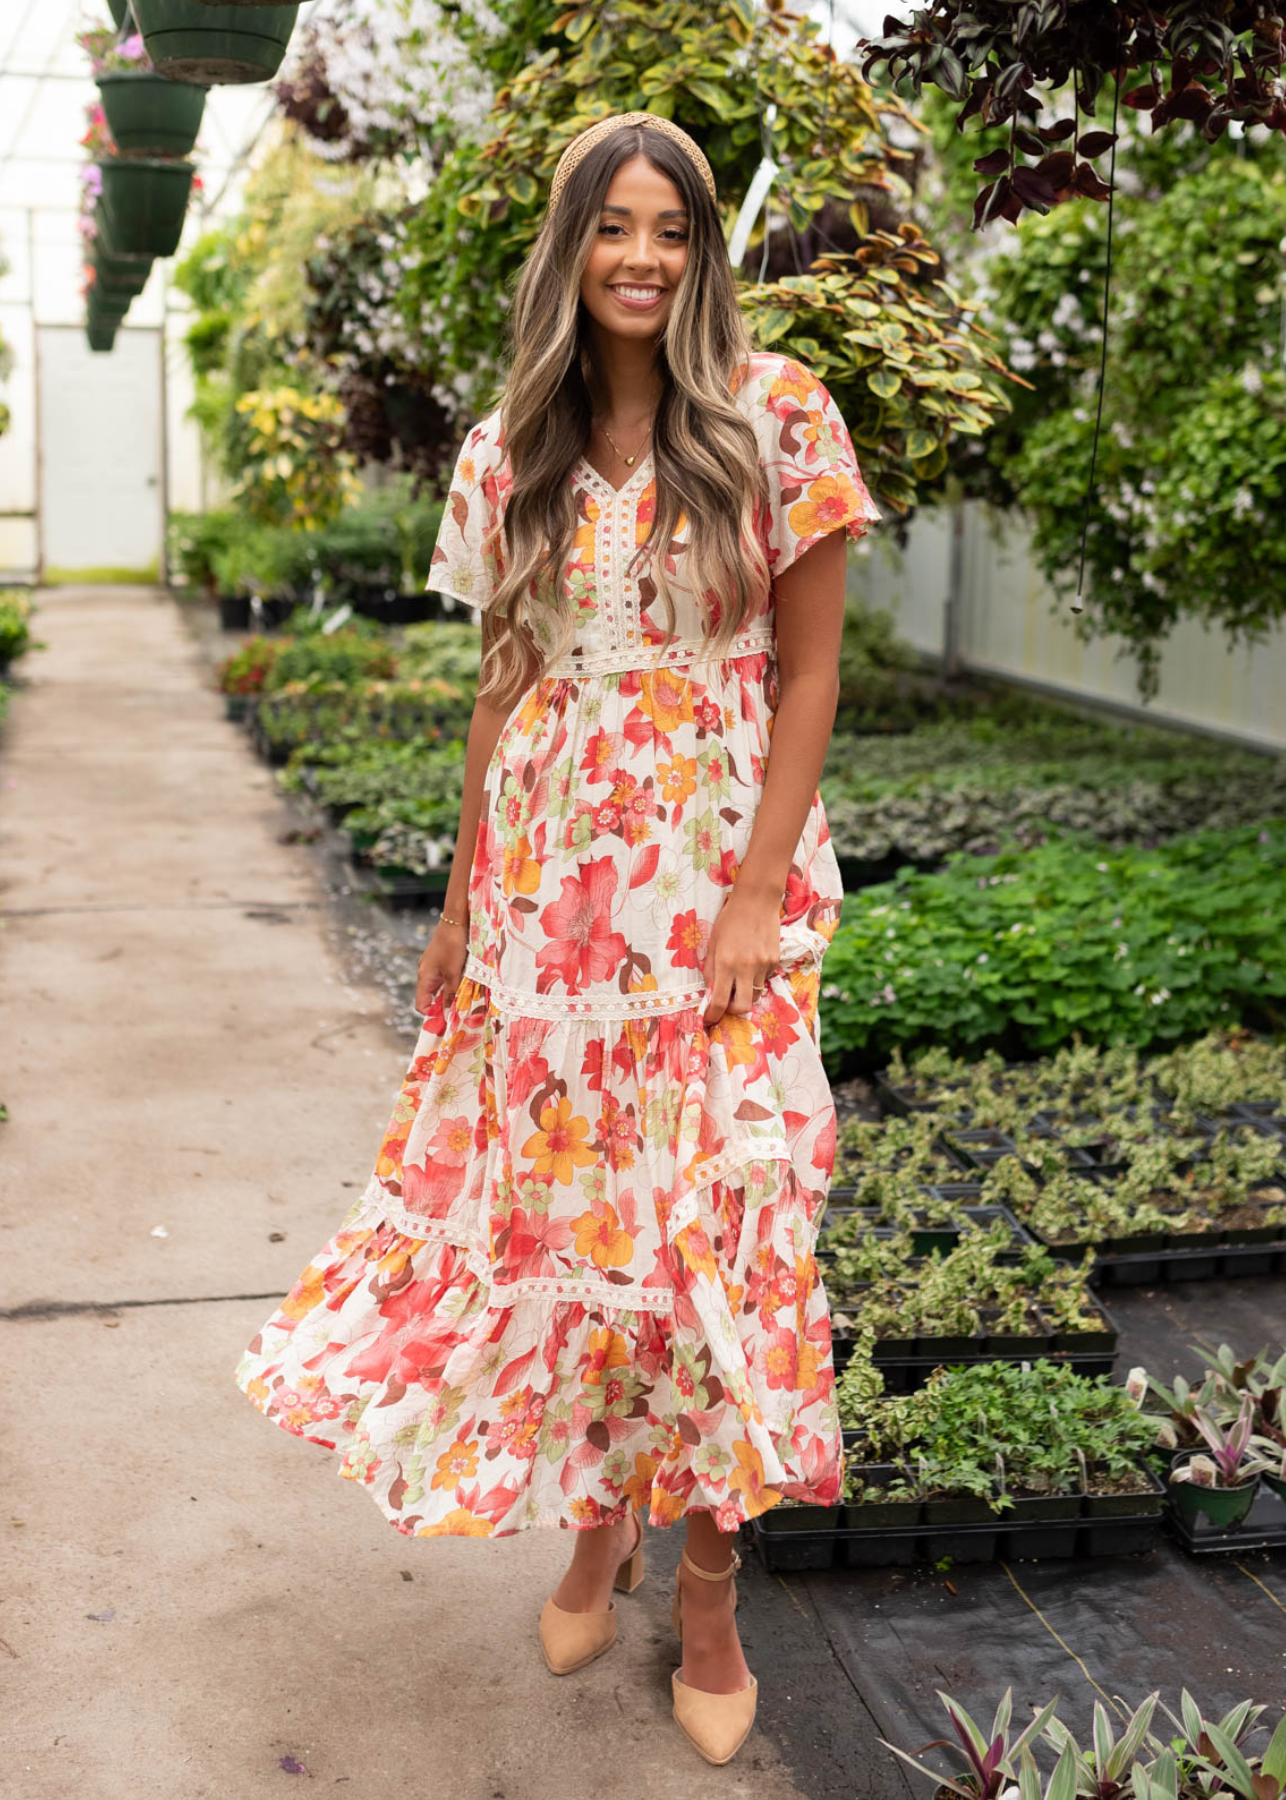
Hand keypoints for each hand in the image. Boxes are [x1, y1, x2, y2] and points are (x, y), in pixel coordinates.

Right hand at [415, 915, 466, 1014]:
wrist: (456, 921)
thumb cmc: (453, 946)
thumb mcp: (454, 973)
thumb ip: (450, 993)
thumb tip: (447, 1014)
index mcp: (424, 978)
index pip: (421, 1005)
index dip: (432, 1016)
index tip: (447, 1022)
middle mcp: (425, 973)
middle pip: (430, 998)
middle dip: (442, 1008)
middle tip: (458, 1015)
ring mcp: (432, 967)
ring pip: (438, 989)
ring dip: (449, 996)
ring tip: (463, 1002)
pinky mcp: (440, 961)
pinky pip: (443, 979)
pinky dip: (451, 985)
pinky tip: (464, 987)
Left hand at [701, 888, 779, 1025]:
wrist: (756, 901)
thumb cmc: (729, 921)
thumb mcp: (713, 944)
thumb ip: (711, 970)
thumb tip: (710, 993)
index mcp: (726, 963)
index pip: (720, 1001)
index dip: (713, 1015)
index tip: (709, 1018)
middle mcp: (746, 967)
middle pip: (742, 1007)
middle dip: (733, 1010)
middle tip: (727, 1001)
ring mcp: (763, 965)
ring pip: (755, 994)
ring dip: (745, 992)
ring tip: (739, 976)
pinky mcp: (775, 961)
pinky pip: (764, 979)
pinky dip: (755, 978)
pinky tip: (752, 960)